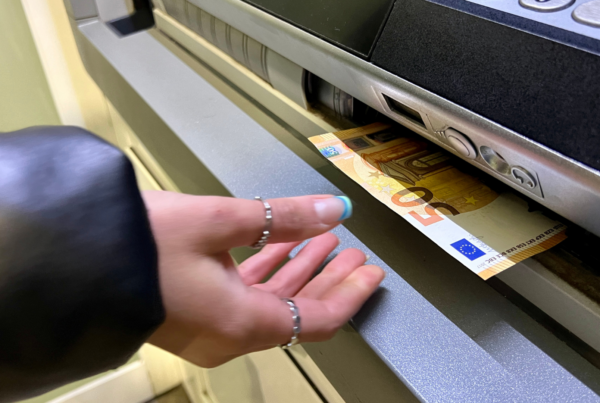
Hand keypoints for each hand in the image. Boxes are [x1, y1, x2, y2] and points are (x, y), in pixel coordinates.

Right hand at [143, 191, 384, 367]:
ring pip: (271, 302)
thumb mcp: (221, 220)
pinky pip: (244, 296)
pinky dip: (267, 271)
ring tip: (325, 242)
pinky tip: (281, 246)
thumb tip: (332, 209)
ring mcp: (210, 327)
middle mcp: (230, 333)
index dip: (349, 294)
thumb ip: (284, 216)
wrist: (77, 259)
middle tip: (354, 253)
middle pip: (297, 311)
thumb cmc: (142, 243)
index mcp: (242, 321)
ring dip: (299, 271)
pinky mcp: (194, 313)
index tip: (371, 271)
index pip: (317, 320)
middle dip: (329, 279)